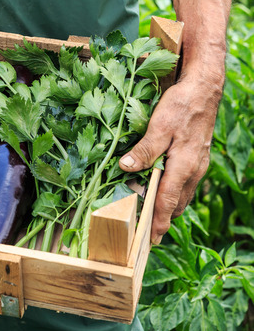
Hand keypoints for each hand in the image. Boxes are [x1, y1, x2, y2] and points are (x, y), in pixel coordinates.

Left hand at [118, 69, 222, 243]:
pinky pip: (184, 185)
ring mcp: (197, 166)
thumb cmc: (181, 106)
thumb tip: (126, 169)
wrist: (204, 90)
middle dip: (162, 221)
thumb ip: (144, 150)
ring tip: (150, 220)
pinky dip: (172, 195)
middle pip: (176, 204)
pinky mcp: (196, 160)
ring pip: (181, 196)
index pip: (168, 201)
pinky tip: (160, 194)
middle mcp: (193, 171)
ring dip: (167, 208)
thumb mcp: (159, 126)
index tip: (151, 240)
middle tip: (145, 236)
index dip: (158, 222)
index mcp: (183, 166)